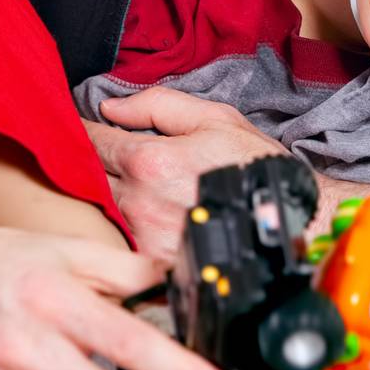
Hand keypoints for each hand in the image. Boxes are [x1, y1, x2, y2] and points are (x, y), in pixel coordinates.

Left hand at [83, 87, 288, 261]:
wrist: (286, 223)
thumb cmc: (254, 167)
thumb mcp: (215, 119)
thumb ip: (157, 105)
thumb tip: (109, 107)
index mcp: (149, 160)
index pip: (93, 140)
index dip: (84, 130)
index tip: (83, 127)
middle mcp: (139, 202)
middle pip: (88, 175)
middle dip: (87, 161)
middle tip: (93, 153)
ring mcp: (143, 238)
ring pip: (100, 208)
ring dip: (100, 192)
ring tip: (117, 182)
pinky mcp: (152, 264)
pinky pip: (119, 238)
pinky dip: (117, 223)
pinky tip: (133, 214)